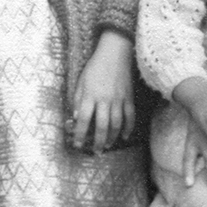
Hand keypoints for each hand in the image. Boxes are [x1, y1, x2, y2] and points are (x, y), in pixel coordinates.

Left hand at [70, 32, 135, 150]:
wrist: (115, 54)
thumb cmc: (94, 67)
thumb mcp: (81, 81)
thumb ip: (78, 100)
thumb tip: (76, 118)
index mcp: (91, 96)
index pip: (84, 120)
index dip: (80, 134)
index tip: (78, 145)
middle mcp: (105, 100)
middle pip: (102, 126)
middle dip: (98, 141)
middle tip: (95, 152)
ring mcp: (119, 100)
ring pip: (117, 124)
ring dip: (112, 138)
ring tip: (107, 147)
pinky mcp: (129, 98)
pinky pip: (130, 116)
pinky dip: (128, 128)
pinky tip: (125, 136)